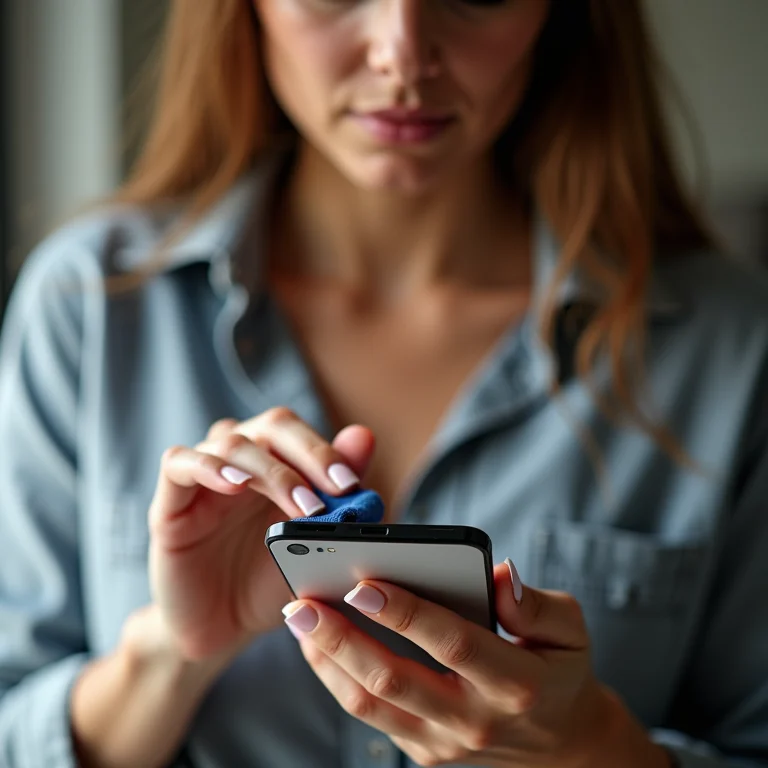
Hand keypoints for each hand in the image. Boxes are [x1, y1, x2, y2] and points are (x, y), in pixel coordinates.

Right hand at [147, 408, 374, 661]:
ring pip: (231, 442)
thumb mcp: (312, 544)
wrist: (223, 630)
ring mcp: (204, 479)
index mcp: (278, 464)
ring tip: (300, 504)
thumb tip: (364, 436)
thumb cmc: (270, 581)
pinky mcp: (169, 502)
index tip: (351, 483)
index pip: (301, 434)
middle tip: (336, 487)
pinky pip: (179, 464)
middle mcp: (242, 461)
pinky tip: (236, 484)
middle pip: (271, 426)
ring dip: (271, 470)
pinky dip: (207, 466)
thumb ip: (338, 492)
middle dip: (308, 452)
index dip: (326, 450)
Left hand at [284, 561, 670, 767]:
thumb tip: (501, 575)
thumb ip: (537, 605)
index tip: (363, 584)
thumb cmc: (560, 669)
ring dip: (328, 660)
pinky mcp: (424, 752)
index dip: (406, 614)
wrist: (561, 743)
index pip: (452, 644)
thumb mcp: (570, 631)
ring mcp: (444, 743)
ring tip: (299, 619)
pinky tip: (319, 643)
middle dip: (342, 639)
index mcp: (514, 682)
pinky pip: (371, 716)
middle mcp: (474, 719)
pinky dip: (337, 677)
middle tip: (304, 603)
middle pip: (395, 680)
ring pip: (370, 705)